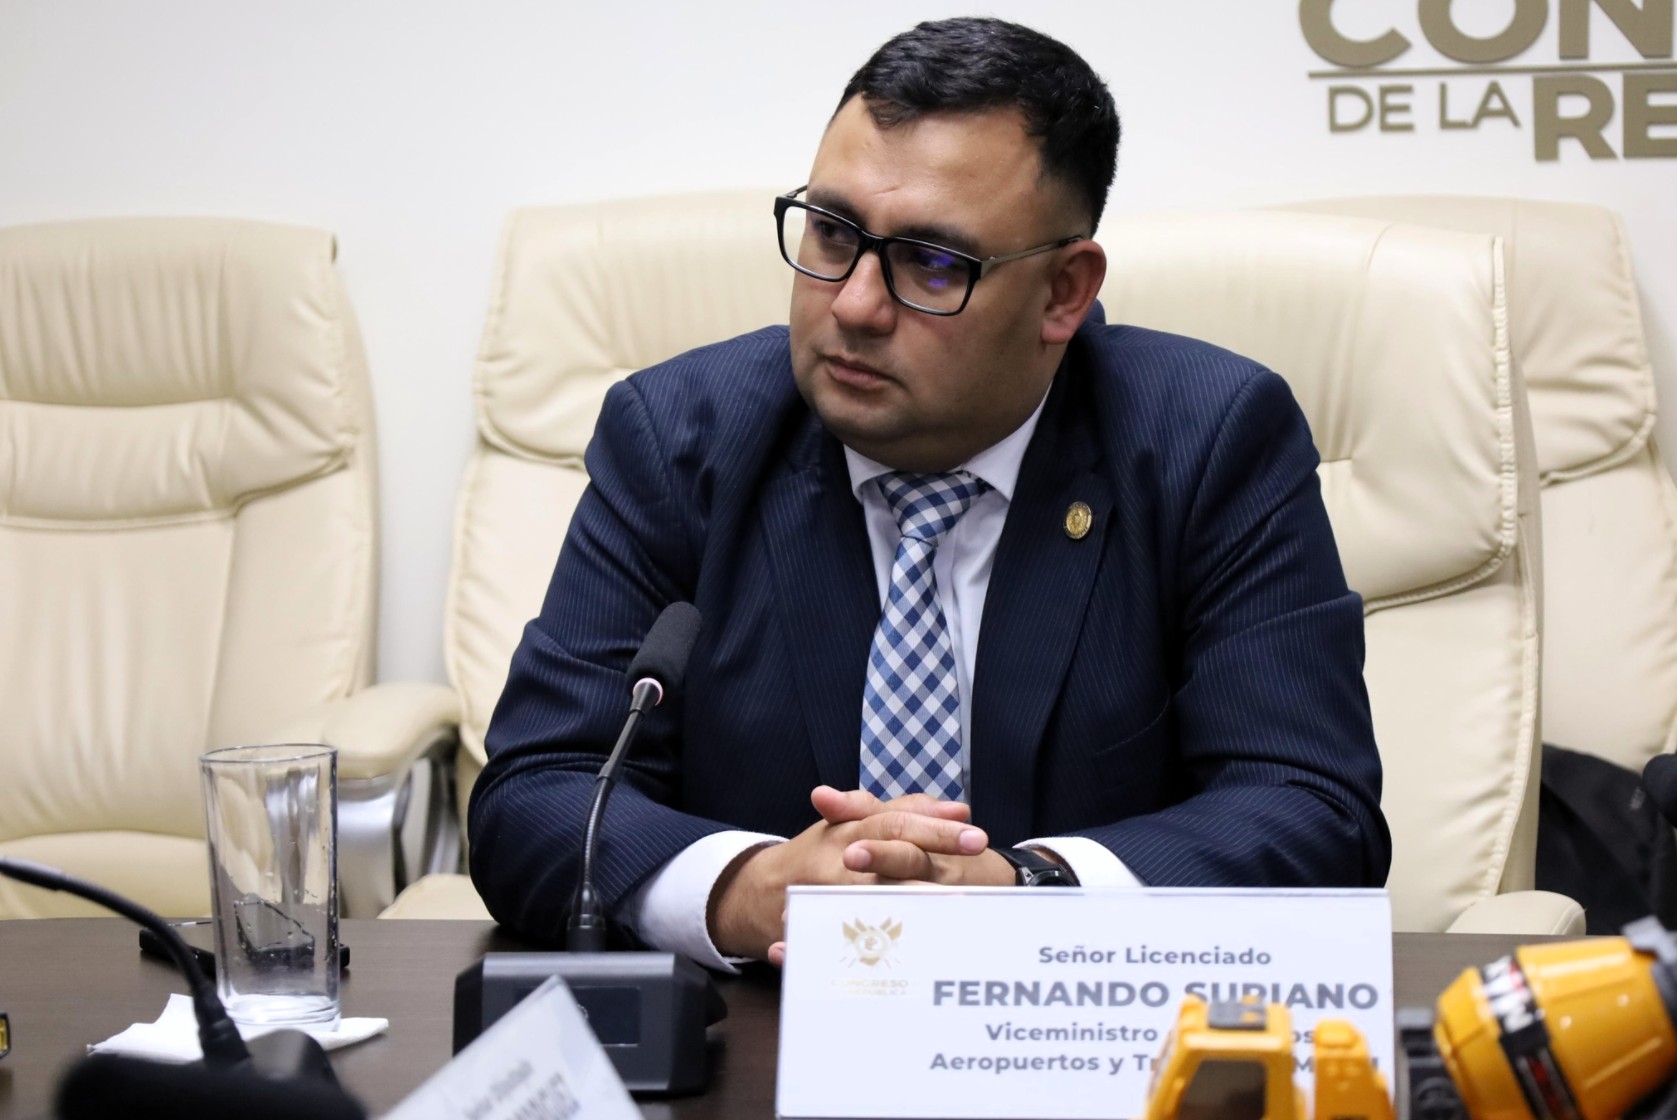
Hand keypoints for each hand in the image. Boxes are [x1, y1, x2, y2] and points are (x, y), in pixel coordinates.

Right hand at [708, 786, 1002, 959]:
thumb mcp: (859, 823)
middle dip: (930, 872)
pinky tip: (898, 961)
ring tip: (945, 917)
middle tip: (971, 883)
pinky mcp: (810, 932)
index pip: (899, 824)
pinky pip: (836, 943)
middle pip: (889, 859)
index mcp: (850, 829)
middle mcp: (837, 861)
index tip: (977, 838)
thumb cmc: (823, 855)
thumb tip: (960, 808)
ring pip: (868, 899)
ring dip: (905, 908)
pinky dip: (861, 951)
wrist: (758, 891)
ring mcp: (822, 896)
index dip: (938, 831)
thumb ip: (907, 811)